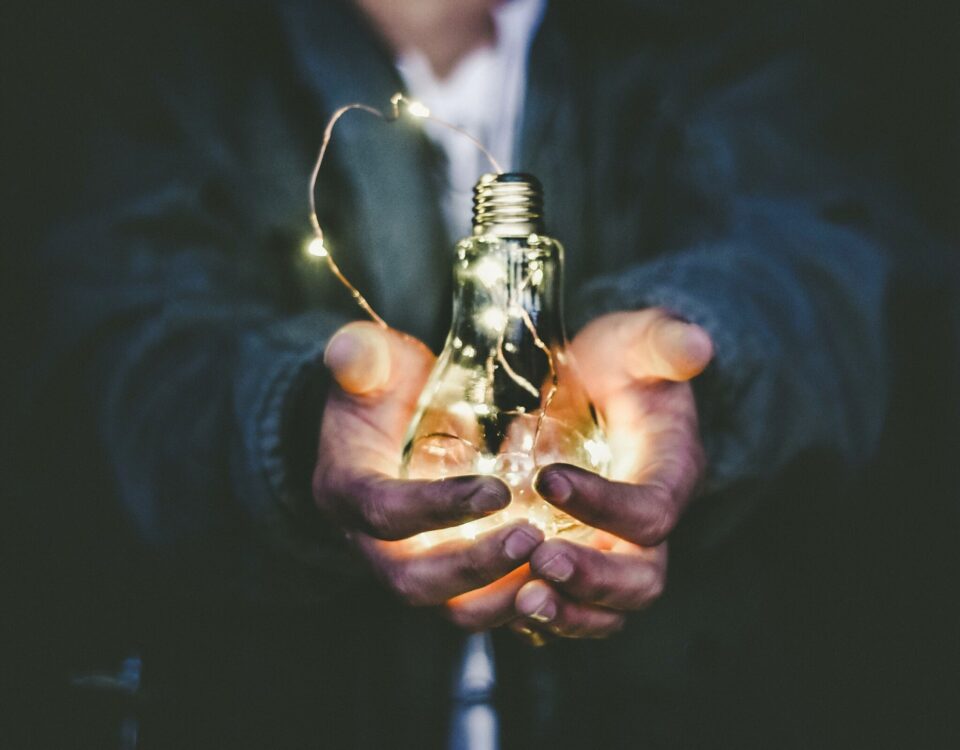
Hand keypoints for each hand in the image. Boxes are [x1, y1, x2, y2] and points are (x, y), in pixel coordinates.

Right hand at [313, 322, 543, 626]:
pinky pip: (480, 607)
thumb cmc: (384, 388)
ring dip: (502, 596)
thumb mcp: (372, 364)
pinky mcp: (447, 577)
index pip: (384, 512)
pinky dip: (519, 602)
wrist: (388, 423)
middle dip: (474, 567)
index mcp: (347, 491)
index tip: (497, 490)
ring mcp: (411, 566)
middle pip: (413, 581)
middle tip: (532, 538)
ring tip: (555, 567)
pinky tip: (563, 580)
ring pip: (450, 608)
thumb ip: (362, 357)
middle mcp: (371, 543)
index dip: (437, 508)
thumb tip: (348, 350)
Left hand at [511, 309, 712, 641]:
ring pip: (608, 610)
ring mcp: (615, 550)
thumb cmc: (620, 362)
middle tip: (540, 561)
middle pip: (641, 579)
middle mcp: (648, 526)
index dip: (605, 505)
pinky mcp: (581, 560)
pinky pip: (570, 608)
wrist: (600, 386)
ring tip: (521, 600)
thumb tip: (696, 344)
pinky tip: (500, 602)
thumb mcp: (639, 341)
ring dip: (567, 613)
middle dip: (593, 579)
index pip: (651, 511)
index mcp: (670, 474)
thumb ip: (663, 342)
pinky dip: (542, 616)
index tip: (547, 479)